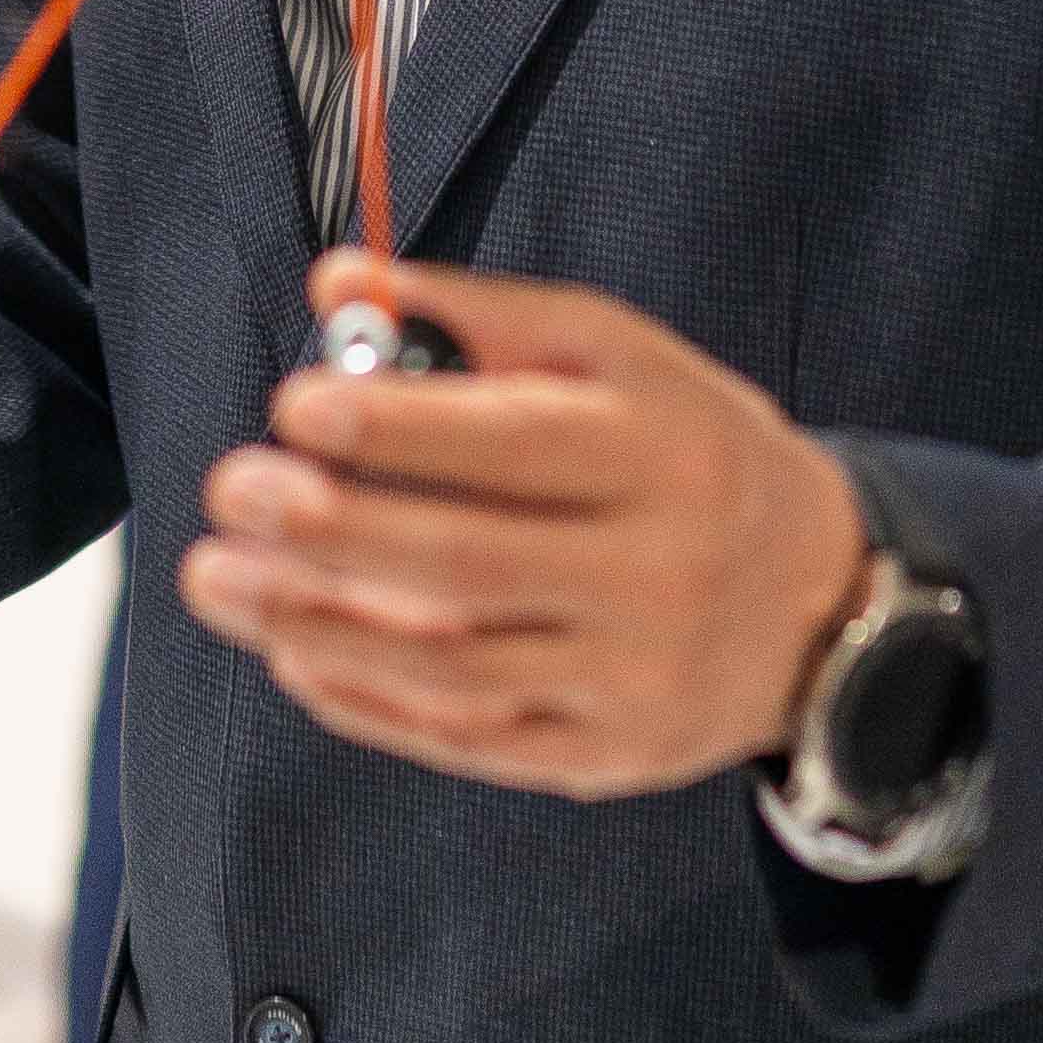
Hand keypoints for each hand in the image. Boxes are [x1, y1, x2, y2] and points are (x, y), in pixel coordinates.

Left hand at [179, 255, 865, 798]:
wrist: (823, 603)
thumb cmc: (690, 452)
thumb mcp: (621, 355)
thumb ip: (478, 316)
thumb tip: (336, 284)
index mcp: (665, 454)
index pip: (520, 445)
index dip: (399, 430)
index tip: (295, 404)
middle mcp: (657, 574)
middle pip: (470, 565)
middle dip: (332, 530)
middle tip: (231, 491)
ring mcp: (632, 680)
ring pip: (454, 668)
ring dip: (318, 623)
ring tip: (219, 578)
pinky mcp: (605, 758)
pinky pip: (468, 738)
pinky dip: (367, 699)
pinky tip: (291, 651)